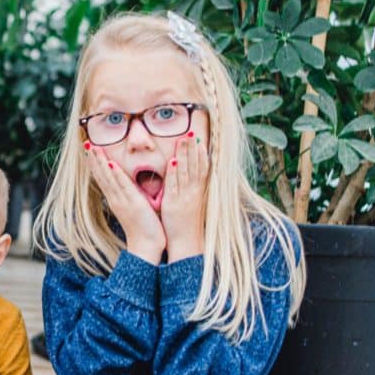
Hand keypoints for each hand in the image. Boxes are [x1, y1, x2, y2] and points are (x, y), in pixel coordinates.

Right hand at [86, 146, 165, 263]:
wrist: (146, 246)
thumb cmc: (144, 230)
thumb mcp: (135, 210)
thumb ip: (131, 198)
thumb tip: (129, 190)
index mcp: (116, 200)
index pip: (103, 179)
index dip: (96, 165)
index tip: (90, 151)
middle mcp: (115, 199)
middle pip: (102, 176)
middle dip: (94, 159)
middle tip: (86, 144)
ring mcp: (122, 201)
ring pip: (108, 178)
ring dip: (100, 162)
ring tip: (93, 148)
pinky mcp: (132, 203)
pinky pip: (122, 185)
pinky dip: (115, 174)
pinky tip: (110, 163)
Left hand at [161, 135, 208, 261]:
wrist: (187, 242)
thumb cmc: (188, 222)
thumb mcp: (192, 202)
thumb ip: (191, 187)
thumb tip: (191, 173)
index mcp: (198, 191)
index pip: (202, 168)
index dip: (201, 152)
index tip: (199, 138)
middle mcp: (194, 191)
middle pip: (195, 166)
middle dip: (193, 148)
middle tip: (191, 132)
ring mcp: (184, 197)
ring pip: (185, 172)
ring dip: (184, 155)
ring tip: (183, 140)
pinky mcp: (173, 203)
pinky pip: (174, 185)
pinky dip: (174, 173)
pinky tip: (172, 161)